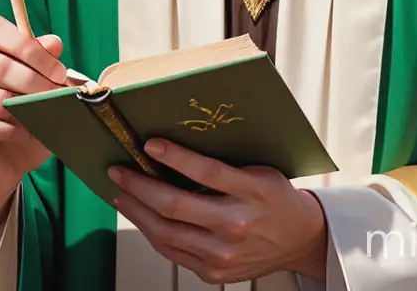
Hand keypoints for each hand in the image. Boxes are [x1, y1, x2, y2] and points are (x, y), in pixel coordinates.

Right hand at [0, 14, 66, 209]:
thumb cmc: (14, 111)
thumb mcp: (32, 79)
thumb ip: (40, 57)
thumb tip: (53, 43)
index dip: (25, 44)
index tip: (55, 67)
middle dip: (36, 81)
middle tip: (58, 92)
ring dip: (28, 107)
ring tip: (40, 112)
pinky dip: (17, 130)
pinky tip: (24, 131)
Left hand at [108, 139, 327, 282]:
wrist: (298, 239)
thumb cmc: (274, 196)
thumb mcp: (259, 171)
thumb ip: (223, 165)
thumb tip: (174, 149)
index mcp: (252, 191)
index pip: (207, 172)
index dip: (175, 157)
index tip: (149, 144)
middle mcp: (236, 224)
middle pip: (176, 206)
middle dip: (139, 186)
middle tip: (118, 170)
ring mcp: (223, 254)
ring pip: (166, 232)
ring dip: (137, 210)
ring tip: (120, 193)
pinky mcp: (213, 272)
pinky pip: (172, 251)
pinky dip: (151, 231)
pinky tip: (141, 216)